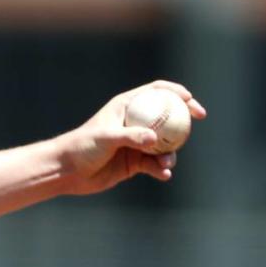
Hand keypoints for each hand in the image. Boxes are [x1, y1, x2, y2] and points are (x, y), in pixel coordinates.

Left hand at [58, 80, 206, 195]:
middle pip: (166, 116)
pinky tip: (163, 175)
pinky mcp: (134, 162)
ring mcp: (135, 143)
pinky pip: (155, 164)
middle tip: (197, 121)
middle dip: (184, 118)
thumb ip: (129, 137)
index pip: (155, 92)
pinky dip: (161, 169)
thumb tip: (153, 139)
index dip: (175, 92)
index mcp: (125, 107)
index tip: (190, 99)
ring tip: (167, 163)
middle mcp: (133, 123)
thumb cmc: (81, 147)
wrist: (68, 171)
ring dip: (171, 152)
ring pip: (163, 144)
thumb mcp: (105, 138)